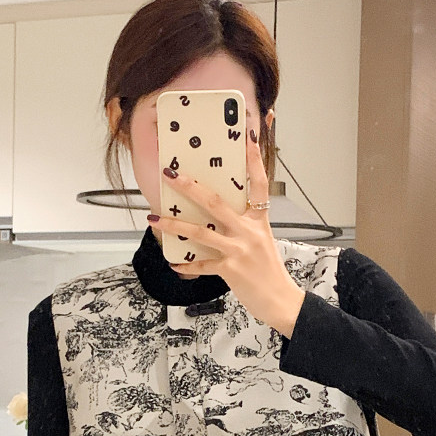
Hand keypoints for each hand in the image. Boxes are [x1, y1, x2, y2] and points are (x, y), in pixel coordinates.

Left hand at [149, 129, 305, 337]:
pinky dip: (186, 266)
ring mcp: (239, 250)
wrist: (280, 301)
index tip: (247, 134)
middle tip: (171, 174)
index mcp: (259, 221)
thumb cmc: (269, 272)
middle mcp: (249, 231)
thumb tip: (218, 218)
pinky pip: (202, 265)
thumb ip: (244, 228)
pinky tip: (174, 264)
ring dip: (174, 225)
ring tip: (155, 220)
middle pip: (216, 202)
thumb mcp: (262, 242)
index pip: (258, 183)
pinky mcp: (231, 269)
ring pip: (200, 232)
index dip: (253, 158)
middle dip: (190, 186)